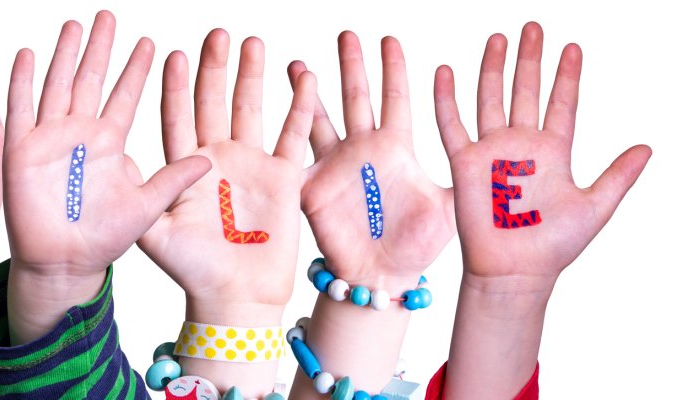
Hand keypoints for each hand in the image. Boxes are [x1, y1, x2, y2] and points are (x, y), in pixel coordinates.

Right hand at [3, 11, 209, 341]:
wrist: (65, 264)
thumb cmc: (103, 240)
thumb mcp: (148, 207)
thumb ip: (174, 180)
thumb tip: (209, 159)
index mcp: (109, 143)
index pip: (125, 95)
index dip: (135, 69)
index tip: (149, 41)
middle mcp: (79, 134)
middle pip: (90, 79)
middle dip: (100, 48)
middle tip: (109, 15)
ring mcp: (49, 139)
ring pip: (57, 85)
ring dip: (64, 55)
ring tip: (74, 25)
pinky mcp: (22, 151)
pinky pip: (22, 110)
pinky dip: (23, 82)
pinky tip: (29, 55)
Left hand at [139, 30, 312, 313]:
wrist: (236, 299)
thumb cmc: (193, 272)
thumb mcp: (156, 234)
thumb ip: (143, 196)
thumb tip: (119, 159)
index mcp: (185, 169)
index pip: (177, 116)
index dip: (175, 86)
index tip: (172, 54)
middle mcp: (217, 159)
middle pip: (214, 102)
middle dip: (215, 68)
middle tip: (217, 32)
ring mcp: (251, 165)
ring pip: (251, 109)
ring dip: (252, 76)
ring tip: (252, 42)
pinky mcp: (282, 178)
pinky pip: (292, 135)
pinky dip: (299, 106)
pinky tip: (303, 77)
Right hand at [301, 33, 454, 284]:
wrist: (381, 274)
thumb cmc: (416, 244)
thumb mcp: (451, 207)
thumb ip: (465, 177)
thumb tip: (496, 158)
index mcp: (396, 148)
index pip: (394, 97)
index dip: (393, 68)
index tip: (389, 38)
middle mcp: (364, 150)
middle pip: (356, 97)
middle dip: (352, 65)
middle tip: (348, 34)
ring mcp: (335, 166)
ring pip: (320, 119)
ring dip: (309, 92)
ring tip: (300, 65)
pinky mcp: (313, 187)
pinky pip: (296, 156)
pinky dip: (286, 133)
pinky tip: (281, 113)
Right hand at [434, 22, 650, 279]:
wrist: (513, 271)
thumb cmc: (552, 247)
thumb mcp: (596, 207)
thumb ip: (618, 175)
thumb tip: (648, 147)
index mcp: (554, 152)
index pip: (562, 103)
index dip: (567, 76)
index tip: (573, 48)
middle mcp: (521, 146)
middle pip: (526, 91)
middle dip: (530, 59)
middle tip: (533, 28)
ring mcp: (492, 152)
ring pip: (491, 99)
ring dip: (494, 68)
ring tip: (498, 38)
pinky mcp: (464, 164)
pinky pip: (452, 125)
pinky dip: (447, 98)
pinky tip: (446, 72)